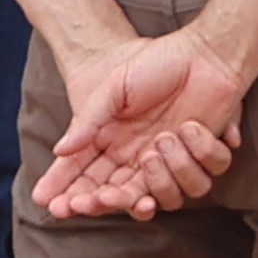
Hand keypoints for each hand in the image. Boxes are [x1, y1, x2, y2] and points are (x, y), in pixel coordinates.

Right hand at [38, 27, 248, 219]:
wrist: (204, 51)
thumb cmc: (157, 64)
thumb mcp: (115, 87)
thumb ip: (89, 120)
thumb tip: (60, 150)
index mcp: (111, 143)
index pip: (83, 176)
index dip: (68, 193)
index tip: (53, 206)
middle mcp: (138, 157)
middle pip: (117, 197)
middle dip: (102, 202)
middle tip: (95, 199)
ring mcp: (172, 160)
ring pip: (163, 198)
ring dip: (158, 180)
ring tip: (154, 150)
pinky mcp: (204, 155)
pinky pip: (200, 179)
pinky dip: (196, 156)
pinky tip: (189, 128)